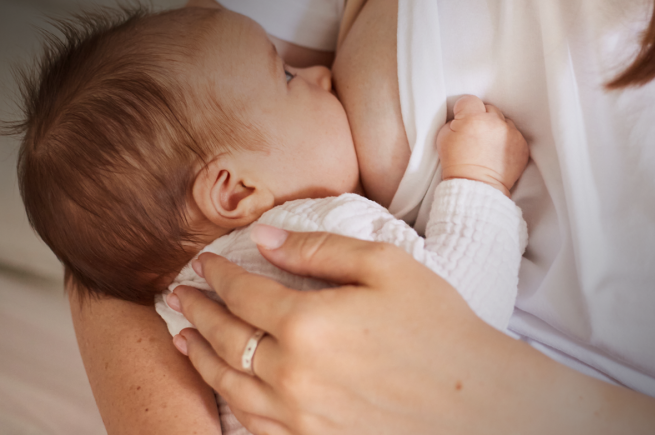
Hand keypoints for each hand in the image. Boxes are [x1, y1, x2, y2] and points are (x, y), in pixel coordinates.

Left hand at [168, 229, 553, 434]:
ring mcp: (297, 415)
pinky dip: (226, 399)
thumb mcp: (387, 266)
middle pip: (225, 337)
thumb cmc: (439, 326)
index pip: (243, 291)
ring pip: (227, 383)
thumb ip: (321, 249)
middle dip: (196, 311)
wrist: (477, 403)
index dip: (218, 274)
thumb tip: (265, 238)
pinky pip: (251, 422)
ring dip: (197, 356)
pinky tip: (222, 386)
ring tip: (180, 338)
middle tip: (177, 295)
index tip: (204, 261)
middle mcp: (291, 372)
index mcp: (307, 322)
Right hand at [436, 95, 529, 196]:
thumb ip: (453, 121)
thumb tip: (462, 117)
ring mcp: (511, 133)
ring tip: (488, 145)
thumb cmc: (456, 164)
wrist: (476, 186)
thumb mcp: (443, 137)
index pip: (469, 100)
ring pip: (503, 120)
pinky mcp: (522, 144)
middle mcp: (495, 122)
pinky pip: (515, 134)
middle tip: (476, 135)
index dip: (464, 110)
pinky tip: (498, 152)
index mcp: (473, 118)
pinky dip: (507, 140)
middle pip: (489, 108)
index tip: (462, 120)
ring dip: (496, 128)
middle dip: (482, 118)